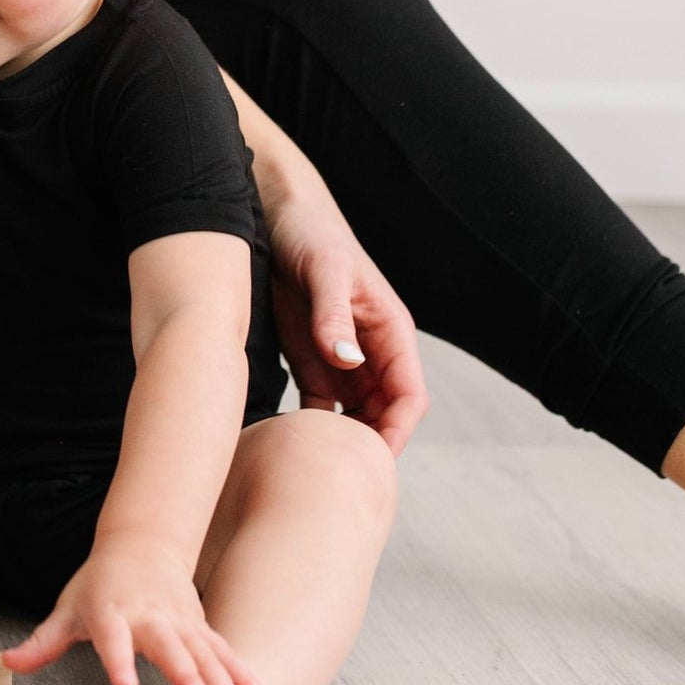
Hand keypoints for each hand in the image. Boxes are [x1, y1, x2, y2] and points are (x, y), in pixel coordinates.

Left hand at [3, 541, 266, 684]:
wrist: (141, 543)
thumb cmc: (99, 583)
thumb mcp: (68, 608)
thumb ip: (43, 642)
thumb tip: (8, 661)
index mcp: (111, 611)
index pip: (111, 636)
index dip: (117, 659)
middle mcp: (149, 615)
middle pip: (167, 643)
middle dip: (184, 670)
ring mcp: (179, 620)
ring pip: (203, 651)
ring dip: (222, 681)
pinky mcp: (199, 626)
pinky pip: (223, 651)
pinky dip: (241, 673)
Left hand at [263, 179, 428, 455]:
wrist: (274, 212)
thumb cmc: (311, 232)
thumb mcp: (324, 270)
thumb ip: (334, 314)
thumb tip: (349, 361)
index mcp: (390, 331)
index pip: (409, 395)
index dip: (398, 430)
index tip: (374, 460)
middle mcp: (370, 350)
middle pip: (383, 414)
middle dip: (367, 445)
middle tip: (335, 473)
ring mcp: (341, 358)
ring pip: (353, 416)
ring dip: (339, 440)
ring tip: (310, 462)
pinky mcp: (311, 359)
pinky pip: (319, 406)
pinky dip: (309, 426)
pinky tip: (288, 440)